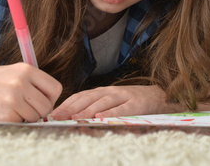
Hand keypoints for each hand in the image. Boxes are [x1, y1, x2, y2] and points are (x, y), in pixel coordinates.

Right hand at [0, 63, 61, 122]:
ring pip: (35, 117)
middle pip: (47, 106)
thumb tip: (52, 101)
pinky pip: (20, 123)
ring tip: (11, 108)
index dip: (51, 98)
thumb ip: (33, 83)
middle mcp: (21, 82)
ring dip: (26, 117)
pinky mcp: (4, 114)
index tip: (41, 100)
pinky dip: (14, 121)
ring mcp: (12, 98)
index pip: (55, 88)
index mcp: (26, 69)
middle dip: (39, 111)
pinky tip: (2, 112)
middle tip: (25, 108)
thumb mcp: (13, 72)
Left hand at [50, 85, 183, 119]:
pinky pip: (122, 109)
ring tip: (76, 117)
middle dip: (72, 107)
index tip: (53, 114)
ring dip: (88, 109)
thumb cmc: (130, 101)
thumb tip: (71, 117)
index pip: (80, 96)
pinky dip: (111, 113)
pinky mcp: (136, 104)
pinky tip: (102, 118)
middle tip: (59, 116)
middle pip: (88, 98)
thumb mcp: (110, 101)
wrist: (157, 96)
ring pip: (103, 102)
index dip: (66, 104)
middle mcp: (110, 91)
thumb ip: (94, 106)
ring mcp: (123, 96)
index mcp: (102, 91)